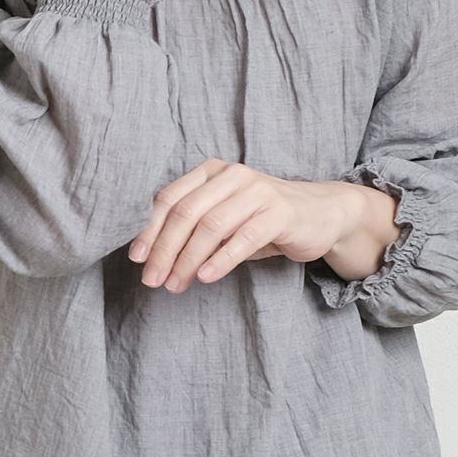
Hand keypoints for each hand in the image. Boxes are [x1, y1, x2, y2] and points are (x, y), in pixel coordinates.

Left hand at [127, 158, 370, 291]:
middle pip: (186, 213)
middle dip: (165, 249)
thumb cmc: (261, 220)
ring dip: (188, 259)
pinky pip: (243, 237)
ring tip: (176, 285)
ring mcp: (256, 191)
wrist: (320, 215)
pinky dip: (220, 259)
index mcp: (210, 171)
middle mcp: (231, 175)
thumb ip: (191, 229)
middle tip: (153, 280)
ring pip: (210, 226)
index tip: (137, 259)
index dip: (150, 230)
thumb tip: (151, 256)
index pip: (169, 199)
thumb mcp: (222, 219)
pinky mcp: (279, 212)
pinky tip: (205, 277)